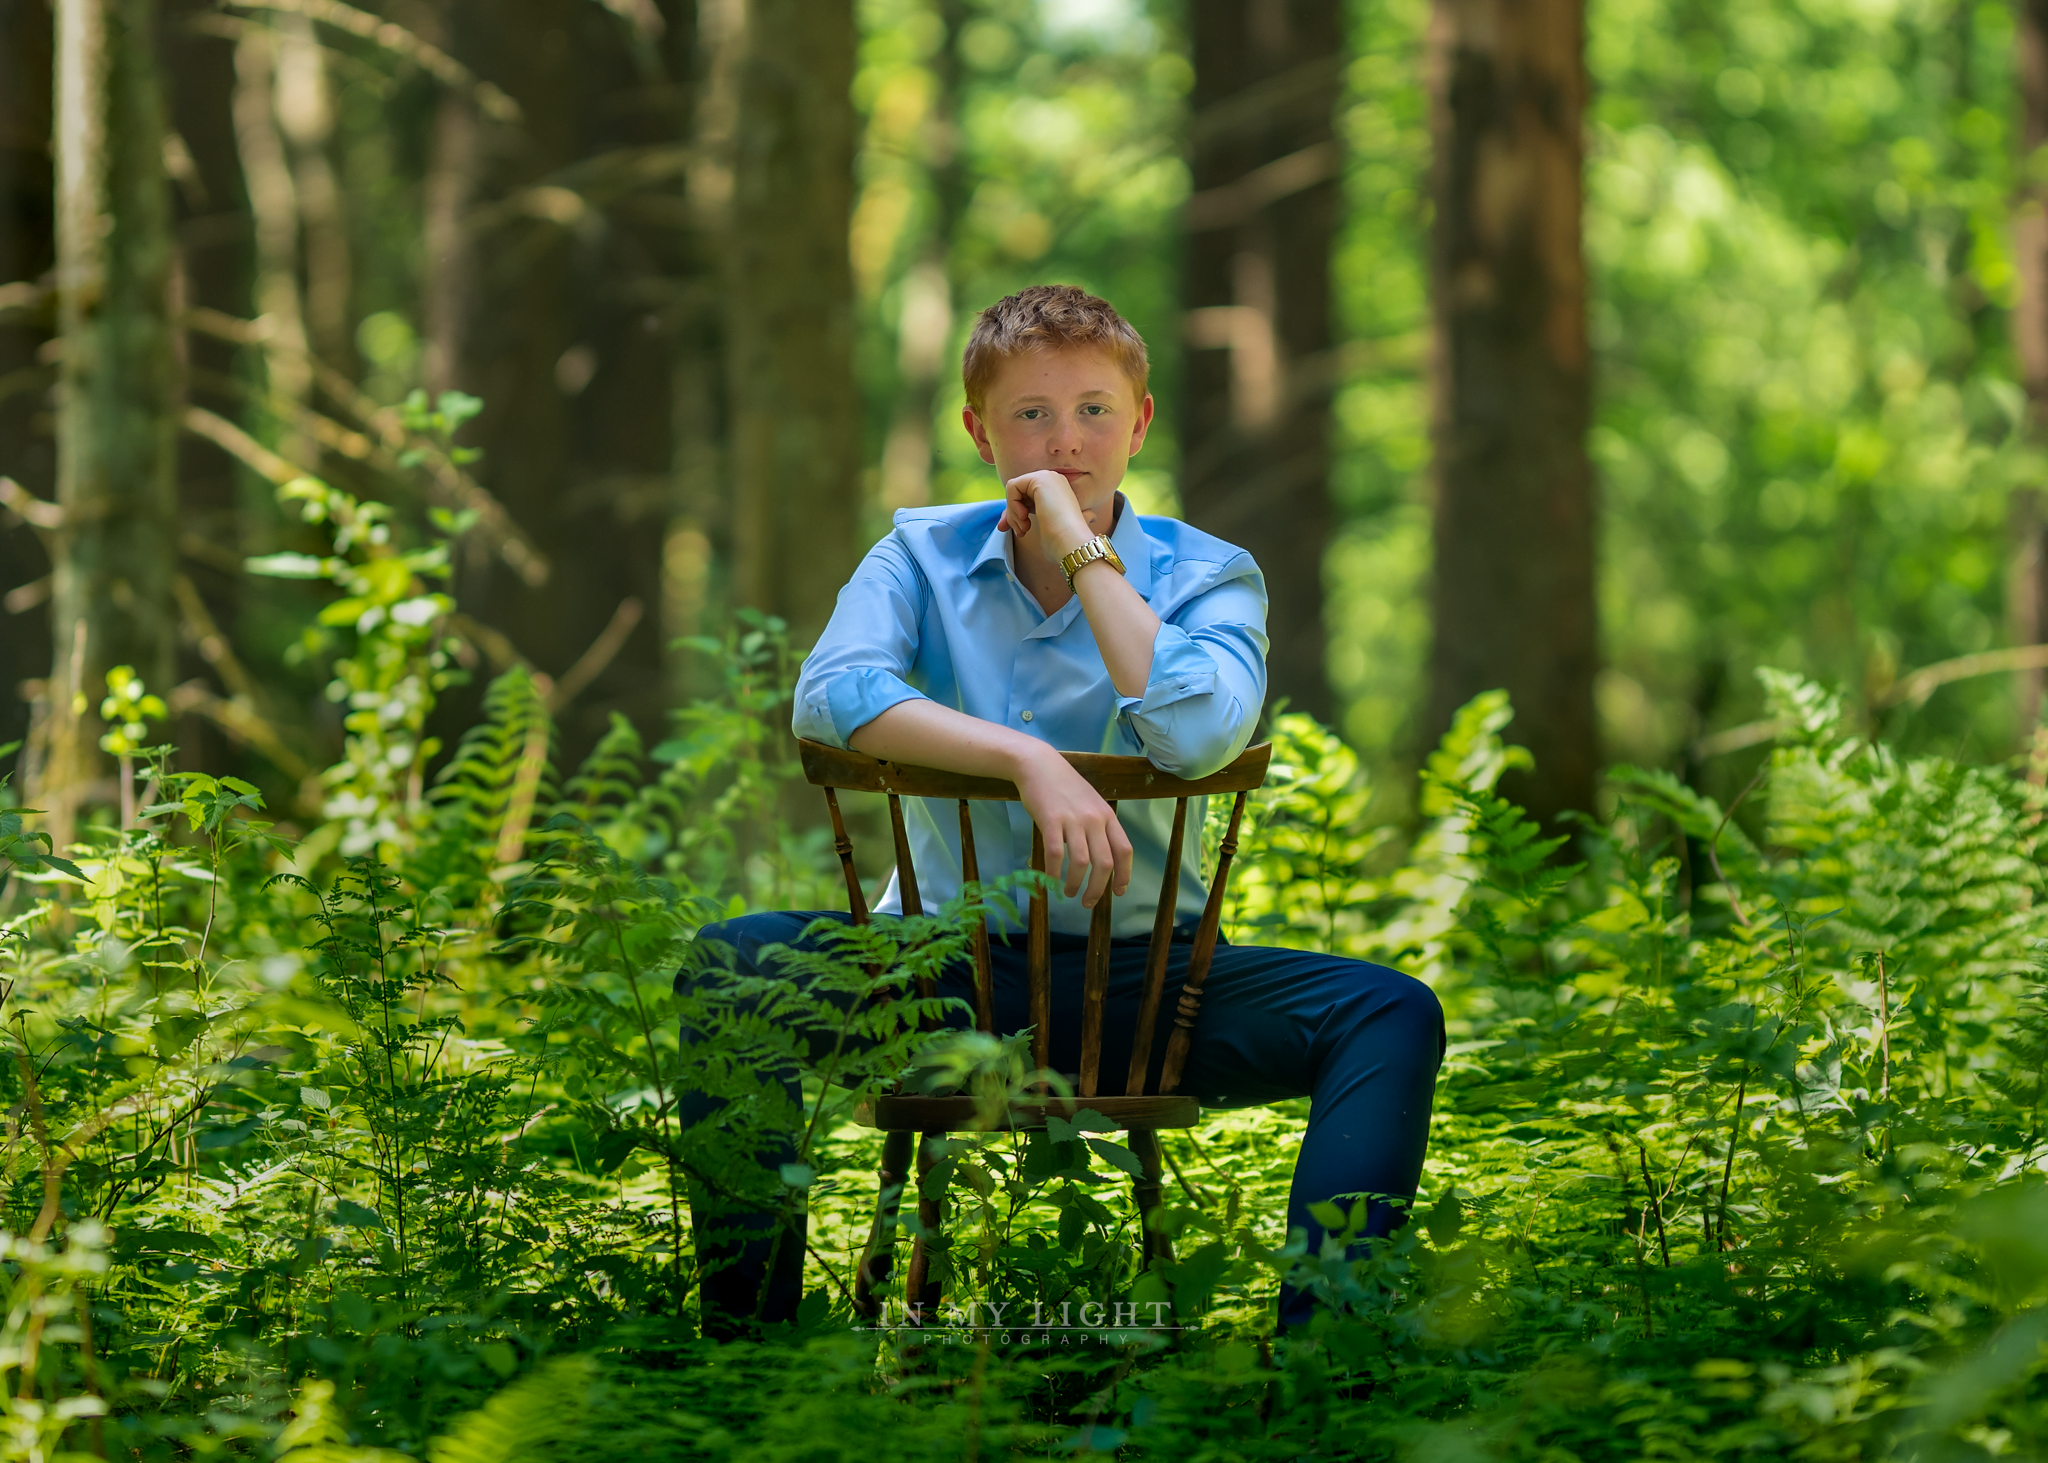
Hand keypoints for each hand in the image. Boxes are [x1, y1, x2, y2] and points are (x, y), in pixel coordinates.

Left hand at [999, 470, 1097, 564]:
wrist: (1071, 541)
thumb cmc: (1061, 541)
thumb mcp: (1041, 526)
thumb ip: (1025, 518)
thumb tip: (1002, 523)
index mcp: (1057, 491)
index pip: (1028, 497)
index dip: (1016, 513)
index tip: (1016, 531)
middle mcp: (1054, 480)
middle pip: (1019, 493)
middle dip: (1012, 514)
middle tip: (1014, 531)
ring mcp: (1047, 477)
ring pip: (1014, 490)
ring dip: (1013, 513)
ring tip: (1024, 528)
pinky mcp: (1039, 479)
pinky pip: (1013, 487)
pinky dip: (1013, 505)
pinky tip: (1024, 518)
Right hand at [1012, 742, 1132, 908]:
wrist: (1039, 765)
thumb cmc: (1064, 785)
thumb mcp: (1090, 803)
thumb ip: (1098, 827)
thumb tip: (1101, 857)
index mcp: (1107, 816)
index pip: (1124, 851)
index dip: (1124, 875)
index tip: (1119, 892)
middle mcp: (1094, 820)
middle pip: (1104, 864)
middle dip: (1098, 889)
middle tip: (1088, 902)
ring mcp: (1073, 820)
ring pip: (1081, 863)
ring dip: (1075, 884)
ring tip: (1069, 894)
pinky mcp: (1051, 821)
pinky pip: (1055, 855)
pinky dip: (1054, 873)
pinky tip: (1051, 881)